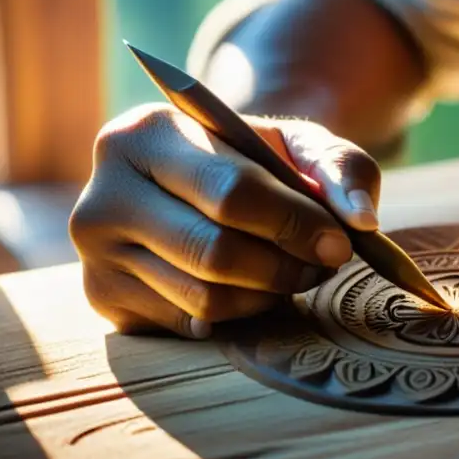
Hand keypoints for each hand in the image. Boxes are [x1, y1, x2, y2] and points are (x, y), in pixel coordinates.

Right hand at [69, 104, 380, 338]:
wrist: (200, 182)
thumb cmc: (256, 160)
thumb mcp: (300, 145)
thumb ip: (341, 169)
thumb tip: (362, 220)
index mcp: (146, 133)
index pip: (230, 192)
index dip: (294, 224)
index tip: (340, 242)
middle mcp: (103, 193)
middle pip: (213, 252)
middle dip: (286, 266)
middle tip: (325, 264)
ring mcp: (95, 252)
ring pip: (203, 298)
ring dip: (268, 294)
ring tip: (296, 272)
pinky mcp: (103, 297)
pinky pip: (188, 325)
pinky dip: (237, 314)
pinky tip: (252, 286)